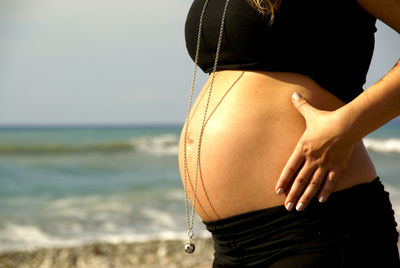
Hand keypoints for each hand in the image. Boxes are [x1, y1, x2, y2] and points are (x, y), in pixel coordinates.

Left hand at [275, 92, 354, 210]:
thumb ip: (300, 106)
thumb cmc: (326, 119)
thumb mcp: (310, 113)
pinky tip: (321, 201)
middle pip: (300, 181)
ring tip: (300, 208)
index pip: (289, 168)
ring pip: (313, 185)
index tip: (277, 191)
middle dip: (293, 195)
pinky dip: (325, 192)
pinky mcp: (337, 166)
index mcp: (302, 149)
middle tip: (287, 207)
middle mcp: (311, 159)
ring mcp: (324, 164)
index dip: (283, 180)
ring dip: (306, 197)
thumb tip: (294, 94)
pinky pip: (330, 182)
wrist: (346, 124)